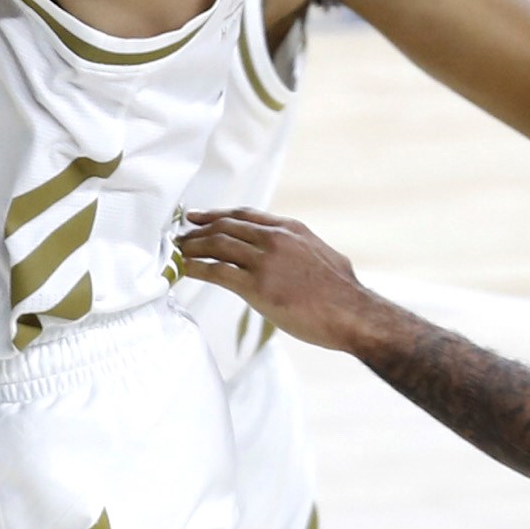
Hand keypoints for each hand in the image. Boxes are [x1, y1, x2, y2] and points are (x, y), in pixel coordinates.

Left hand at [176, 209, 373, 349]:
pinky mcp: (257, 286)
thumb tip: (295, 254)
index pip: (244, 215)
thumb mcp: (322, 254)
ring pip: (217, 245)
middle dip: (198, 230)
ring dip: (192, 247)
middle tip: (179, 236)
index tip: (198, 216)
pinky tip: (184, 270)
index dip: (217, 214)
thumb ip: (300, 248)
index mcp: (290, 229)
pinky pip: (217, 271)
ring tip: (176, 252)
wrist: (352, 314)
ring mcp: (265, 261)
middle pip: (226, 226)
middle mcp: (275, 238)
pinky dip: (196, 268)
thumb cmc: (342, 292)